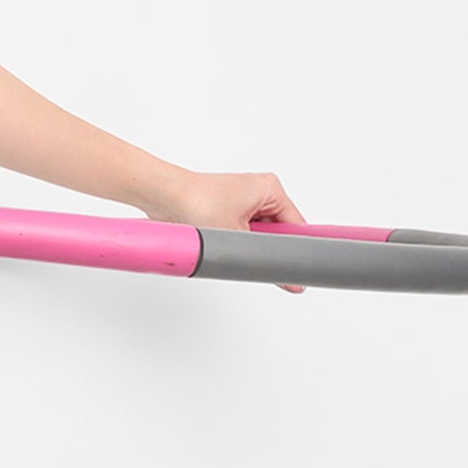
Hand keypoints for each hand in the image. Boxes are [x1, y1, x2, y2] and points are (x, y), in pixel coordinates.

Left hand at [142, 165, 310, 294]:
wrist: (163, 196)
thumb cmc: (197, 203)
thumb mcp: (239, 238)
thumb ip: (265, 260)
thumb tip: (287, 279)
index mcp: (270, 189)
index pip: (297, 225)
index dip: (298, 250)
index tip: (303, 269)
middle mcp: (259, 192)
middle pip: (278, 233)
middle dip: (268, 249)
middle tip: (260, 262)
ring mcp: (242, 202)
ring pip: (259, 236)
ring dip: (249, 247)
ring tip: (235, 249)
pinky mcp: (226, 211)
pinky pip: (242, 233)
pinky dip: (236, 244)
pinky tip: (227, 249)